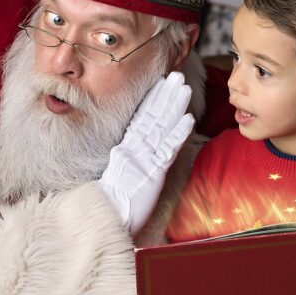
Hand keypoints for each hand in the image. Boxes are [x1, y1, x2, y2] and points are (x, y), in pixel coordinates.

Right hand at [96, 72, 193, 234]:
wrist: (106, 218)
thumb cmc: (111, 204)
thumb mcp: (119, 177)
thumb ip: (125, 161)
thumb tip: (127, 150)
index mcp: (126, 149)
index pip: (141, 118)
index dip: (153, 100)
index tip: (161, 84)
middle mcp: (134, 149)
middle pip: (153, 117)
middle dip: (166, 95)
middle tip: (177, 76)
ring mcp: (144, 158)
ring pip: (162, 127)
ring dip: (175, 106)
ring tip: (186, 89)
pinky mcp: (153, 172)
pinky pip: (168, 150)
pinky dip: (178, 133)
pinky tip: (189, 119)